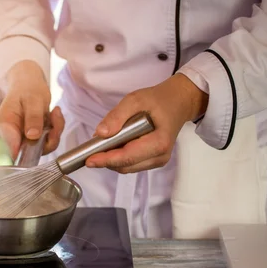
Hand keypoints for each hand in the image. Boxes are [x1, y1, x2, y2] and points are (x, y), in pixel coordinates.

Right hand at [0, 60, 64, 158]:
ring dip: (55, 132)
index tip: (42, 140)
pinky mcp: (33, 136)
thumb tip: (32, 136)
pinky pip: (48, 140)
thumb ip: (32, 118)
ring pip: (42, 147)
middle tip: (55, 118)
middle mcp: (13, 133)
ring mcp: (23, 136)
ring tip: (56, 113)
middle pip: (31, 150)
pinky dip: (56, 128)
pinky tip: (55, 114)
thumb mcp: (32, 98)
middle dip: (49, 138)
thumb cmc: (26, 87)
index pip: (13, 147)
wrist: (28, 81)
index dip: (28, 151)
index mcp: (5, 124)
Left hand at [85, 73, 208, 172]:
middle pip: (124, 165)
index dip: (106, 159)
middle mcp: (160, 156)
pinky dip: (118, 157)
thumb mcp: (136, 99)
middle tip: (89, 149)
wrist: (178, 103)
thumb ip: (117, 116)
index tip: (88, 159)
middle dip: (105, 159)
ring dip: (111, 159)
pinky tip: (114, 145)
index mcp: (159, 142)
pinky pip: (130, 164)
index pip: (127, 157)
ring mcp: (157, 160)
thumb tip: (101, 133)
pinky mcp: (152, 160)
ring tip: (103, 143)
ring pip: (126, 167)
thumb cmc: (159, 100)